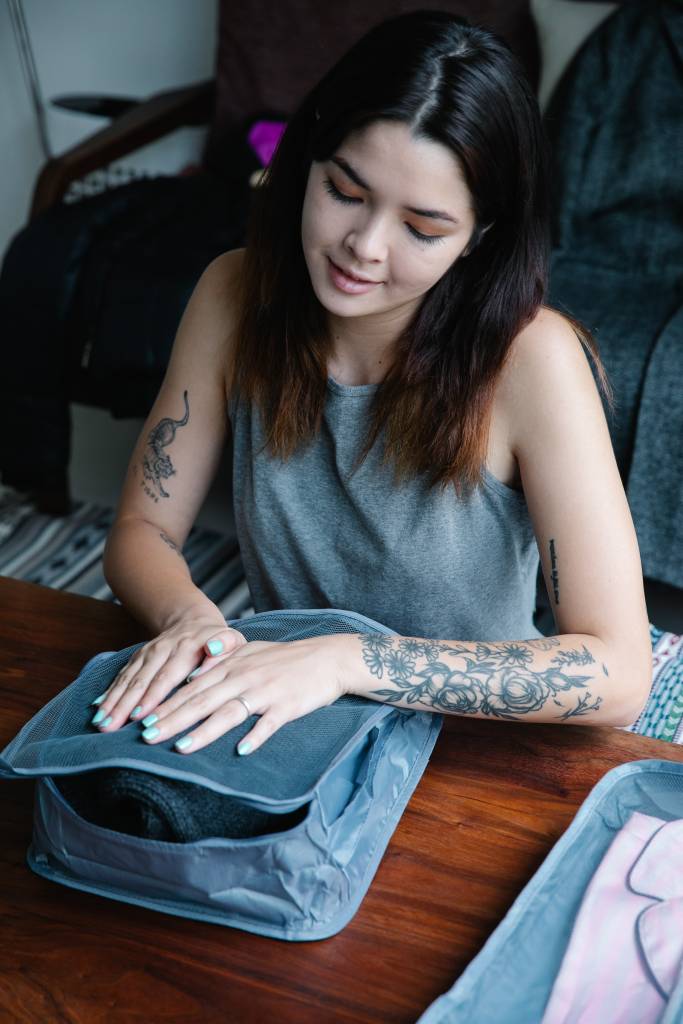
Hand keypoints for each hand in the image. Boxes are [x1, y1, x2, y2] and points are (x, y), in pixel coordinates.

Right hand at [91, 611, 246, 731]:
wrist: (193, 620)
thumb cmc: (219, 639)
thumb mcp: (232, 640)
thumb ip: (227, 646)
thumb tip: (215, 649)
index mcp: (186, 648)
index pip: (167, 676)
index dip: (153, 697)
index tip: (140, 717)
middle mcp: (162, 649)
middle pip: (142, 680)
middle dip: (125, 705)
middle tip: (111, 728)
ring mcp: (147, 653)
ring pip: (128, 679)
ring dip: (113, 702)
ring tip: (101, 723)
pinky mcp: (137, 658)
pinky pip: (121, 676)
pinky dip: (109, 693)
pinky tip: (98, 709)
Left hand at [95, 633, 351, 754]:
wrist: (326, 658)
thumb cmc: (285, 659)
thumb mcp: (249, 653)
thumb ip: (221, 664)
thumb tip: (192, 679)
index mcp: (232, 666)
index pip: (192, 687)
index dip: (167, 703)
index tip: (143, 719)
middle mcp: (244, 677)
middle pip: (203, 701)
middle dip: (174, 719)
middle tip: (147, 736)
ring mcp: (265, 691)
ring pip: (229, 713)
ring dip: (204, 730)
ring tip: (182, 747)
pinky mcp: (287, 705)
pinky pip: (269, 723)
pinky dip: (256, 736)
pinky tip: (241, 750)